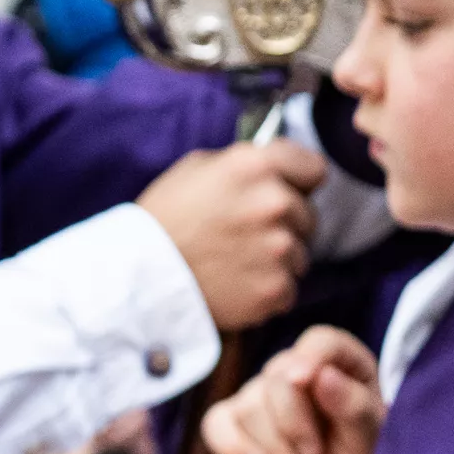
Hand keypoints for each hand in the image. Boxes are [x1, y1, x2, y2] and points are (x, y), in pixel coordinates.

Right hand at [138, 140, 325, 329]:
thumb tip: (281, 169)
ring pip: (300, 254)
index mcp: (256, 166)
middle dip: (285, 223)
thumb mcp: (199, 168)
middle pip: (308, 215)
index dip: (299, 182)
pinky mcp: (276, 288)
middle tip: (243, 233)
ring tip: (235, 260)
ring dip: (277, 258)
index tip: (285, 191)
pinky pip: (288, 288)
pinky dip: (268, 290)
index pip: (315, 169)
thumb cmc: (165, 218)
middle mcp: (275, 203)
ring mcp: (280, 248)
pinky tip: (236, 284)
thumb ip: (249, 163)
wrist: (138, 278)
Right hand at [200, 325, 382, 453]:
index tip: (304, 380)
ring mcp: (260, 394)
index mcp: (340, 363)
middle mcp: (296, 371)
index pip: (320, 341)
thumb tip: (321, 375)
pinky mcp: (231, 422)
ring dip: (275, 450)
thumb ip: (354, 405)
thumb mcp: (368, 438)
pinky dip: (235, 448)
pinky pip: (216, 425)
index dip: (309, 356)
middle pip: (277, 377)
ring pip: (249, 407)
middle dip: (294, 423)